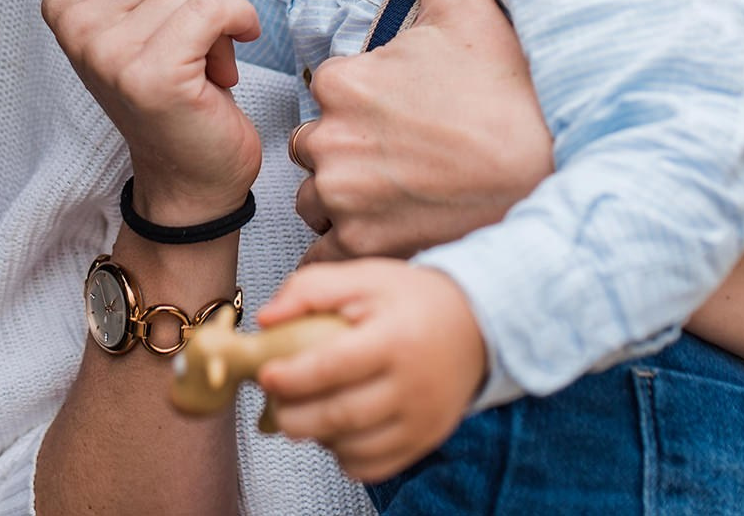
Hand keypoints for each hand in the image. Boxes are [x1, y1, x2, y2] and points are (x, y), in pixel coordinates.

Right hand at [41, 0, 264, 223]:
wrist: (188, 178)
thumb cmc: (175, 87)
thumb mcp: (141, 18)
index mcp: (64, 2)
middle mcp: (77, 26)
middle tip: (195, 44)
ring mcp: (110, 52)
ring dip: (220, 18)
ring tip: (204, 63)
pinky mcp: (152, 76)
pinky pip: (218, 9)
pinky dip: (240, 26)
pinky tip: (229, 64)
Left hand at [257, 259, 485, 483]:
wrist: (477, 323)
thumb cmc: (411, 299)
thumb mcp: (365, 277)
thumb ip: (311, 290)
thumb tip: (266, 319)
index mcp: (396, 339)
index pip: (334, 368)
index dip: (292, 377)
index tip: (266, 374)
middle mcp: (414, 386)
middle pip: (341, 416)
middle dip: (294, 415)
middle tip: (274, 400)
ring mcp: (422, 420)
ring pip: (353, 448)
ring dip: (316, 436)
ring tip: (303, 411)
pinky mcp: (425, 441)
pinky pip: (373, 467)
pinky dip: (343, 456)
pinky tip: (335, 429)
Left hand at [292, 0, 553, 261]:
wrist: (548, 173)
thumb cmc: (507, 93)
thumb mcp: (470, 9)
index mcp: (343, 80)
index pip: (327, 89)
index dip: (363, 99)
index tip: (406, 110)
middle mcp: (330, 139)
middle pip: (314, 146)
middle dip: (345, 149)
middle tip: (404, 154)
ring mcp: (344, 197)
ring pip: (316, 198)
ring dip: (342, 197)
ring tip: (400, 192)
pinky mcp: (362, 245)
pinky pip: (325, 252)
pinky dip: (346, 246)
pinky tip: (387, 231)